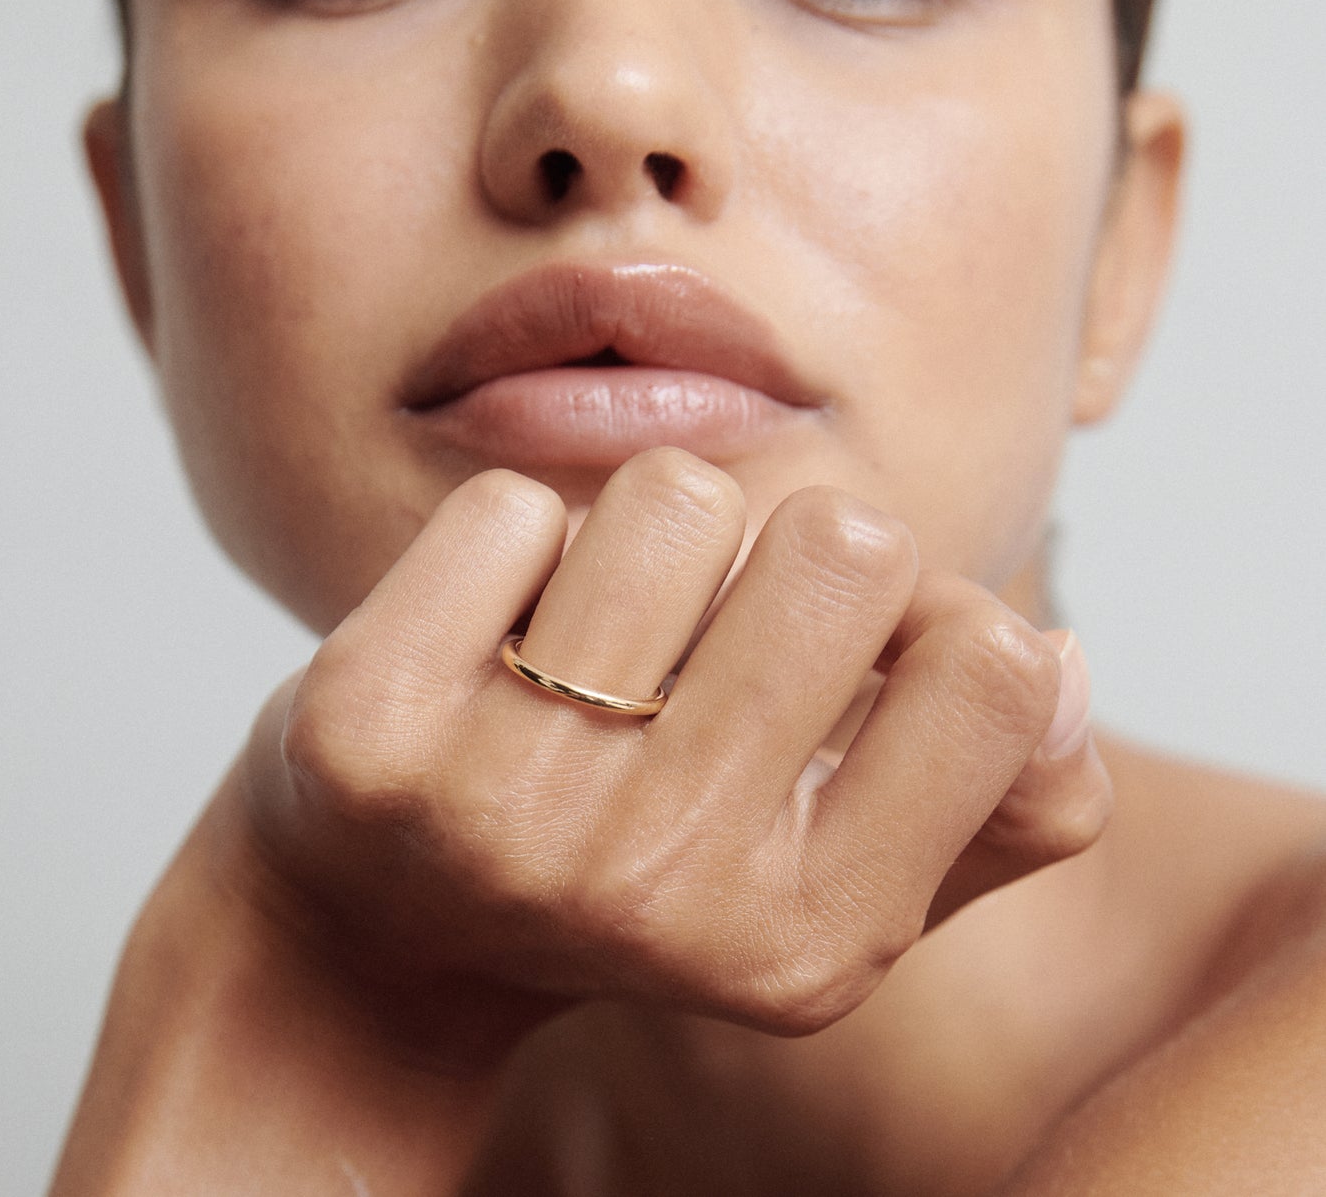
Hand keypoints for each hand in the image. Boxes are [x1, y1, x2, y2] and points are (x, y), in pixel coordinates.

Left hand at [236, 448, 1109, 1054]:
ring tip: (592, 644)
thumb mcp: (832, 882)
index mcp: (813, 939)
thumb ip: (994, 801)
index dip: (932, 614)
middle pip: (844, 540)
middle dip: (788, 558)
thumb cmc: (637, 875)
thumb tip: (1063, 660)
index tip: (844, 648)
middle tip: (705, 636)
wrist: (382, 932)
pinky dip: (511, 545)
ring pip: (674, 495)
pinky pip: (509, 505)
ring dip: (645, 541)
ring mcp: (506, 808)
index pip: (994, 664)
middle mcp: (664, 885)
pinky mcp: (369, 728)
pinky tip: (484, 643)